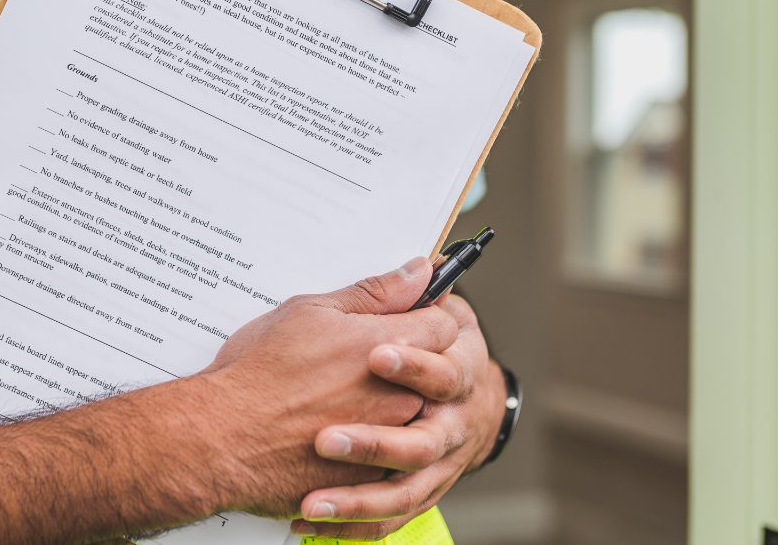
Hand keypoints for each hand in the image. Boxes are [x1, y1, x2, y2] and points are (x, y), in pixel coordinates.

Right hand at [192, 257, 459, 518]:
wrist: (223, 439)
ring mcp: (387, 439)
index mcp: (389, 346)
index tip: (401, 316)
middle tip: (362, 359)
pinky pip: (389, 457)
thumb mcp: (310, 312)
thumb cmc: (258, 372)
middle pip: (434, 371)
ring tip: (341, 397)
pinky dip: (370, 442)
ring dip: (389, 403)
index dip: (423, 316)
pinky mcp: (370, 477)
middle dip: (409, 361)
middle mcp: (399, 394)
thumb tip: (419, 271)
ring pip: (412, 415)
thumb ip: (374, 293)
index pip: (444, 325)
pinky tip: (335, 430)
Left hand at [289, 294, 507, 540]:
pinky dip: (351, 526)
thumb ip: (402, 300)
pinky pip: (389, 520)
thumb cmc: (440, 353)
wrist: (473, 408)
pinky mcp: (418, 492)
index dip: (411, 364)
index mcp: (456, 374)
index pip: (442, 371)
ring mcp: (437, 466)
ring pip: (402, 494)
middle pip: (422, 444)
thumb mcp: (417, 318)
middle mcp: (451, 427)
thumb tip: (421, 263)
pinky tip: (308, 521)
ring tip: (313, 500)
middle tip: (326, 440)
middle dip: (374, 443)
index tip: (374, 357)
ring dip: (355, 499)